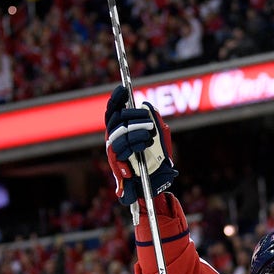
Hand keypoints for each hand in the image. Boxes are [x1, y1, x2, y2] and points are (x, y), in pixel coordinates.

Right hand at [104, 85, 177, 206]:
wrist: (154, 184)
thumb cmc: (155, 160)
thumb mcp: (160, 138)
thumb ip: (155, 122)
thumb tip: (149, 107)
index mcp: (121, 130)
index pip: (113, 111)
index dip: (116, 99)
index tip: (123, 89)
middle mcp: (113, 138)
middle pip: (116, 119)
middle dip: (132, 116)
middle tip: (148, 121)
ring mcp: (113, 150)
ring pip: (119, 132)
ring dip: (136, 130)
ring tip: (149, 133)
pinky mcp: (116, 162)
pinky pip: (122, 148)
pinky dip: (135, 142)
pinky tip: (146, 142)